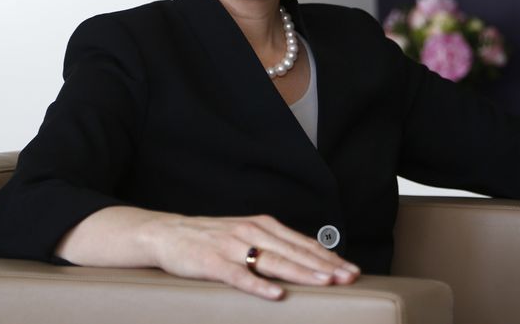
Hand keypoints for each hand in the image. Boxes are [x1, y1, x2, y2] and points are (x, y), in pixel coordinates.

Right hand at [148, 213, 359, 298]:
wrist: (168, 233)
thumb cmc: (212, 238)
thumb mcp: (247, 234)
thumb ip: (274, 245)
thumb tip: (307, 258)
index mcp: (263, 225)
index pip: (303, 243)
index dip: (329, 256)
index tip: (351, 269)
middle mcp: (252, 232)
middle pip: (295, 252)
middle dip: (325, 266)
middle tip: (349, 277)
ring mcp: (233, 247)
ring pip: (274, 262)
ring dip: (302, 272)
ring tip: (325, 282)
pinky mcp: (214, 263)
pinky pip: (241, 276)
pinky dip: (260, 286)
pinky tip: (277, 294)